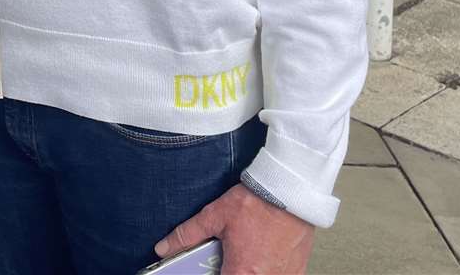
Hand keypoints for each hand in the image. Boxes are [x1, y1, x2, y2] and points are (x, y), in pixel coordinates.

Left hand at [155, 184, 314, 274]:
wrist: (291, 192)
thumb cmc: (257, 203)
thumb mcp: (215, 215)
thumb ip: (187, 235)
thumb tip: (163, 248)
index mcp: (241, 272)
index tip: (212, 269)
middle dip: (231, 271)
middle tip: (229, 259)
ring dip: (249, 270)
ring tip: (246, 255)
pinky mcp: (296, 271)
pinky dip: (267, 270)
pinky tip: (262, 256)